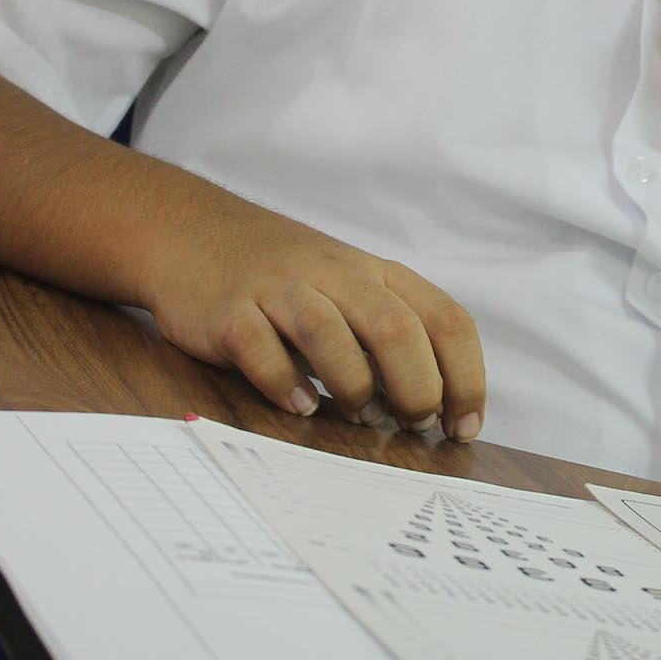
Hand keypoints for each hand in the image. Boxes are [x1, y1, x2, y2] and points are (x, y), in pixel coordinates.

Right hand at [139, 194, 484, 440]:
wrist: (194, 233)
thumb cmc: (287, 279)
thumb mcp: (350, 292)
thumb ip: (388, 340)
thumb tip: (433, 412)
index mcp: (377, 275)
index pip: (445, 319)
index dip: (466, 377)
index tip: (463, 427)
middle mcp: (335, 275)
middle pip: (395, 328)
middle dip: (417, 388)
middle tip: (413, 425)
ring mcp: (279, 289)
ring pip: (328, 330)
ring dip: (353, 384)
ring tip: (357, 417)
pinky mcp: (228, 309)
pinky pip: (258, 346)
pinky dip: (283, 382)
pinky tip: (299, 406)